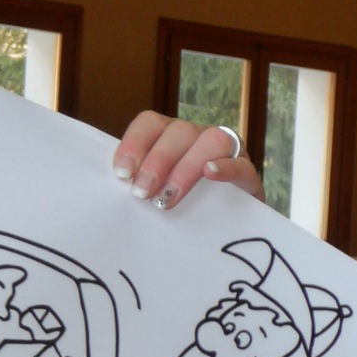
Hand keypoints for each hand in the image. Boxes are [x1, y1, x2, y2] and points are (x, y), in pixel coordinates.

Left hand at [112, 113, 262, 208]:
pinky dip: (226, 167)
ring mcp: (227, 153)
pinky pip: (241, 162)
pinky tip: (210, 175)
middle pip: (179, 130)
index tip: (121, 174)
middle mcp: (198, 138)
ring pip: (212, 140)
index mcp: (169, 138)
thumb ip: (138, 187)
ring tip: (167, 198)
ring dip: (186, 168)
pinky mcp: (248, 176)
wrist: (224, 233)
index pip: (150, 123)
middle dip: (157, 161)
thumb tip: (108, 196)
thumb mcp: (154, 196)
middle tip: (141, 193)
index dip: (134, 144)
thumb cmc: (179, 212)